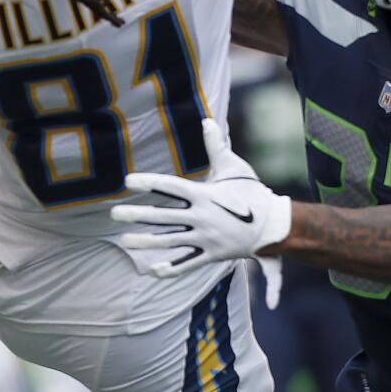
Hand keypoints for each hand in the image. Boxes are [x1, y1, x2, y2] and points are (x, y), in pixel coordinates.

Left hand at [111, 120, 291, 307]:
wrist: (276, 226)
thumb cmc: (253, 194)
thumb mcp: (235, 167)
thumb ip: (216, 146)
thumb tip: (208, 121)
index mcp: (204, 195)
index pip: (170, 187)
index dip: (149, 183)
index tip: (128, 181)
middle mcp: (202, 217)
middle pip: (163, 216)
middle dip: (137, 215)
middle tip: (113, 214)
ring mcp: (206, 238)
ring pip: (170, 241)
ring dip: (146, 242)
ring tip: (125, 240)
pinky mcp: (212, 255)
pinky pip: (188, 264)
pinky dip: (170, 268)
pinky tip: (151, 270)